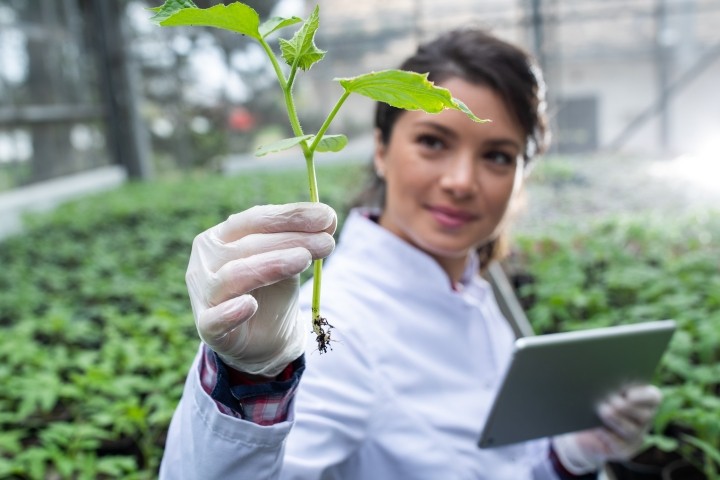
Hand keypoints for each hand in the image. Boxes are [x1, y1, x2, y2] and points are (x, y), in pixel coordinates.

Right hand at [186, 203, 335, 376]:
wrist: (264, 339)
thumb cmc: (272, 290)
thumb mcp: (289, 260)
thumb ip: (302, 239)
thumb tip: (328, 217)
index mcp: (222, 236)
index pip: (255, 219)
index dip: (290, 216)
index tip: (327, 216)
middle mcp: (207, 260)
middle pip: (248, 245)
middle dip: (291, 240)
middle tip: (327, 242)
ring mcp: (203, 293)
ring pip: (234, 275)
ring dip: (270, 265)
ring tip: (304, 260)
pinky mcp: (207, 327)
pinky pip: (214, 320)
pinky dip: (230, 312)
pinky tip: (250, 305)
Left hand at [552, 384, 661, 473]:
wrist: (583, 430)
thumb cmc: (593, 402)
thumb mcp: (599, 390)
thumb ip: (605, 383)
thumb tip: (601, 376)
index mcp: (643, 401)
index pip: (653, 397)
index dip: (643, 395)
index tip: (628, 393)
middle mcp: (644, 419)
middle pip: (644, 415)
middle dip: (627, 407)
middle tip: (612, 399)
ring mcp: (636, 437)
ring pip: (632, 430)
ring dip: (617, 419)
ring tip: (603, 410)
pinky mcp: (624, 451)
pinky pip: (619, 445)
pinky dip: (608, 436)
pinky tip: (599, 429)